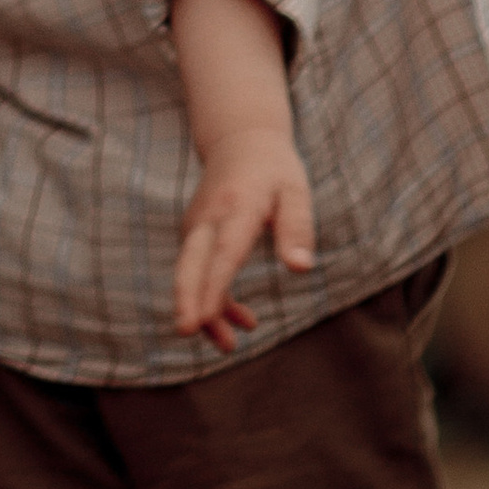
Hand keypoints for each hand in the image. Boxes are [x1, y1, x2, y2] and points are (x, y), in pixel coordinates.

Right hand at [173, 128, 316, 352]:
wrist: (240, 141)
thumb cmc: (274, 170)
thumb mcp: (296, 191)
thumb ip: (298, 228)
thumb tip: (301, 269)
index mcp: (238, 207)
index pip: (224, 252)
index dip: (214, 287)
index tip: (205, 317)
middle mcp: (209, 218)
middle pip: (191, 264)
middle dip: (188, 299)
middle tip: (186, 331)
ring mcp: (197, 227)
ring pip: (191, 274)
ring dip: (205, 310)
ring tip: (230, 346)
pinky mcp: (195, 236)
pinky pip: (198, 273)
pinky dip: (215, 300)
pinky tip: (243, 320)